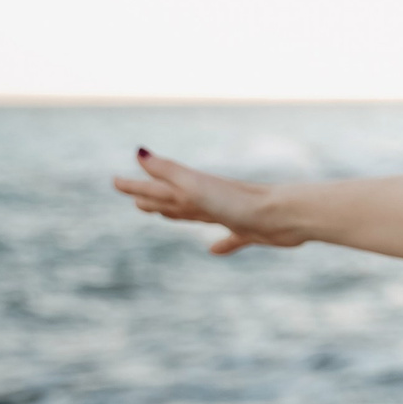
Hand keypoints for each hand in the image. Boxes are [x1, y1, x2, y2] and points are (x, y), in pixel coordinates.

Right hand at [111, 150, 300, 253]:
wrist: (286, 216)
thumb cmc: (240, 202)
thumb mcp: (197, 187)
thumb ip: (169, 172)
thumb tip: (138, 153)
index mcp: (194, 191)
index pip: (158, 189)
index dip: (137, 187)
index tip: (116, 181)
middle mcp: (211, 201)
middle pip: (175, 200)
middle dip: (154, 199)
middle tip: (136, 202)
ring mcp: (231, 215)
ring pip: (199, 216)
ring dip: (181, 215)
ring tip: (166, 215)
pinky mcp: (251, 232)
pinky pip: (232, 238)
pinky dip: (223, 244)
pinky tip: (215, 250)